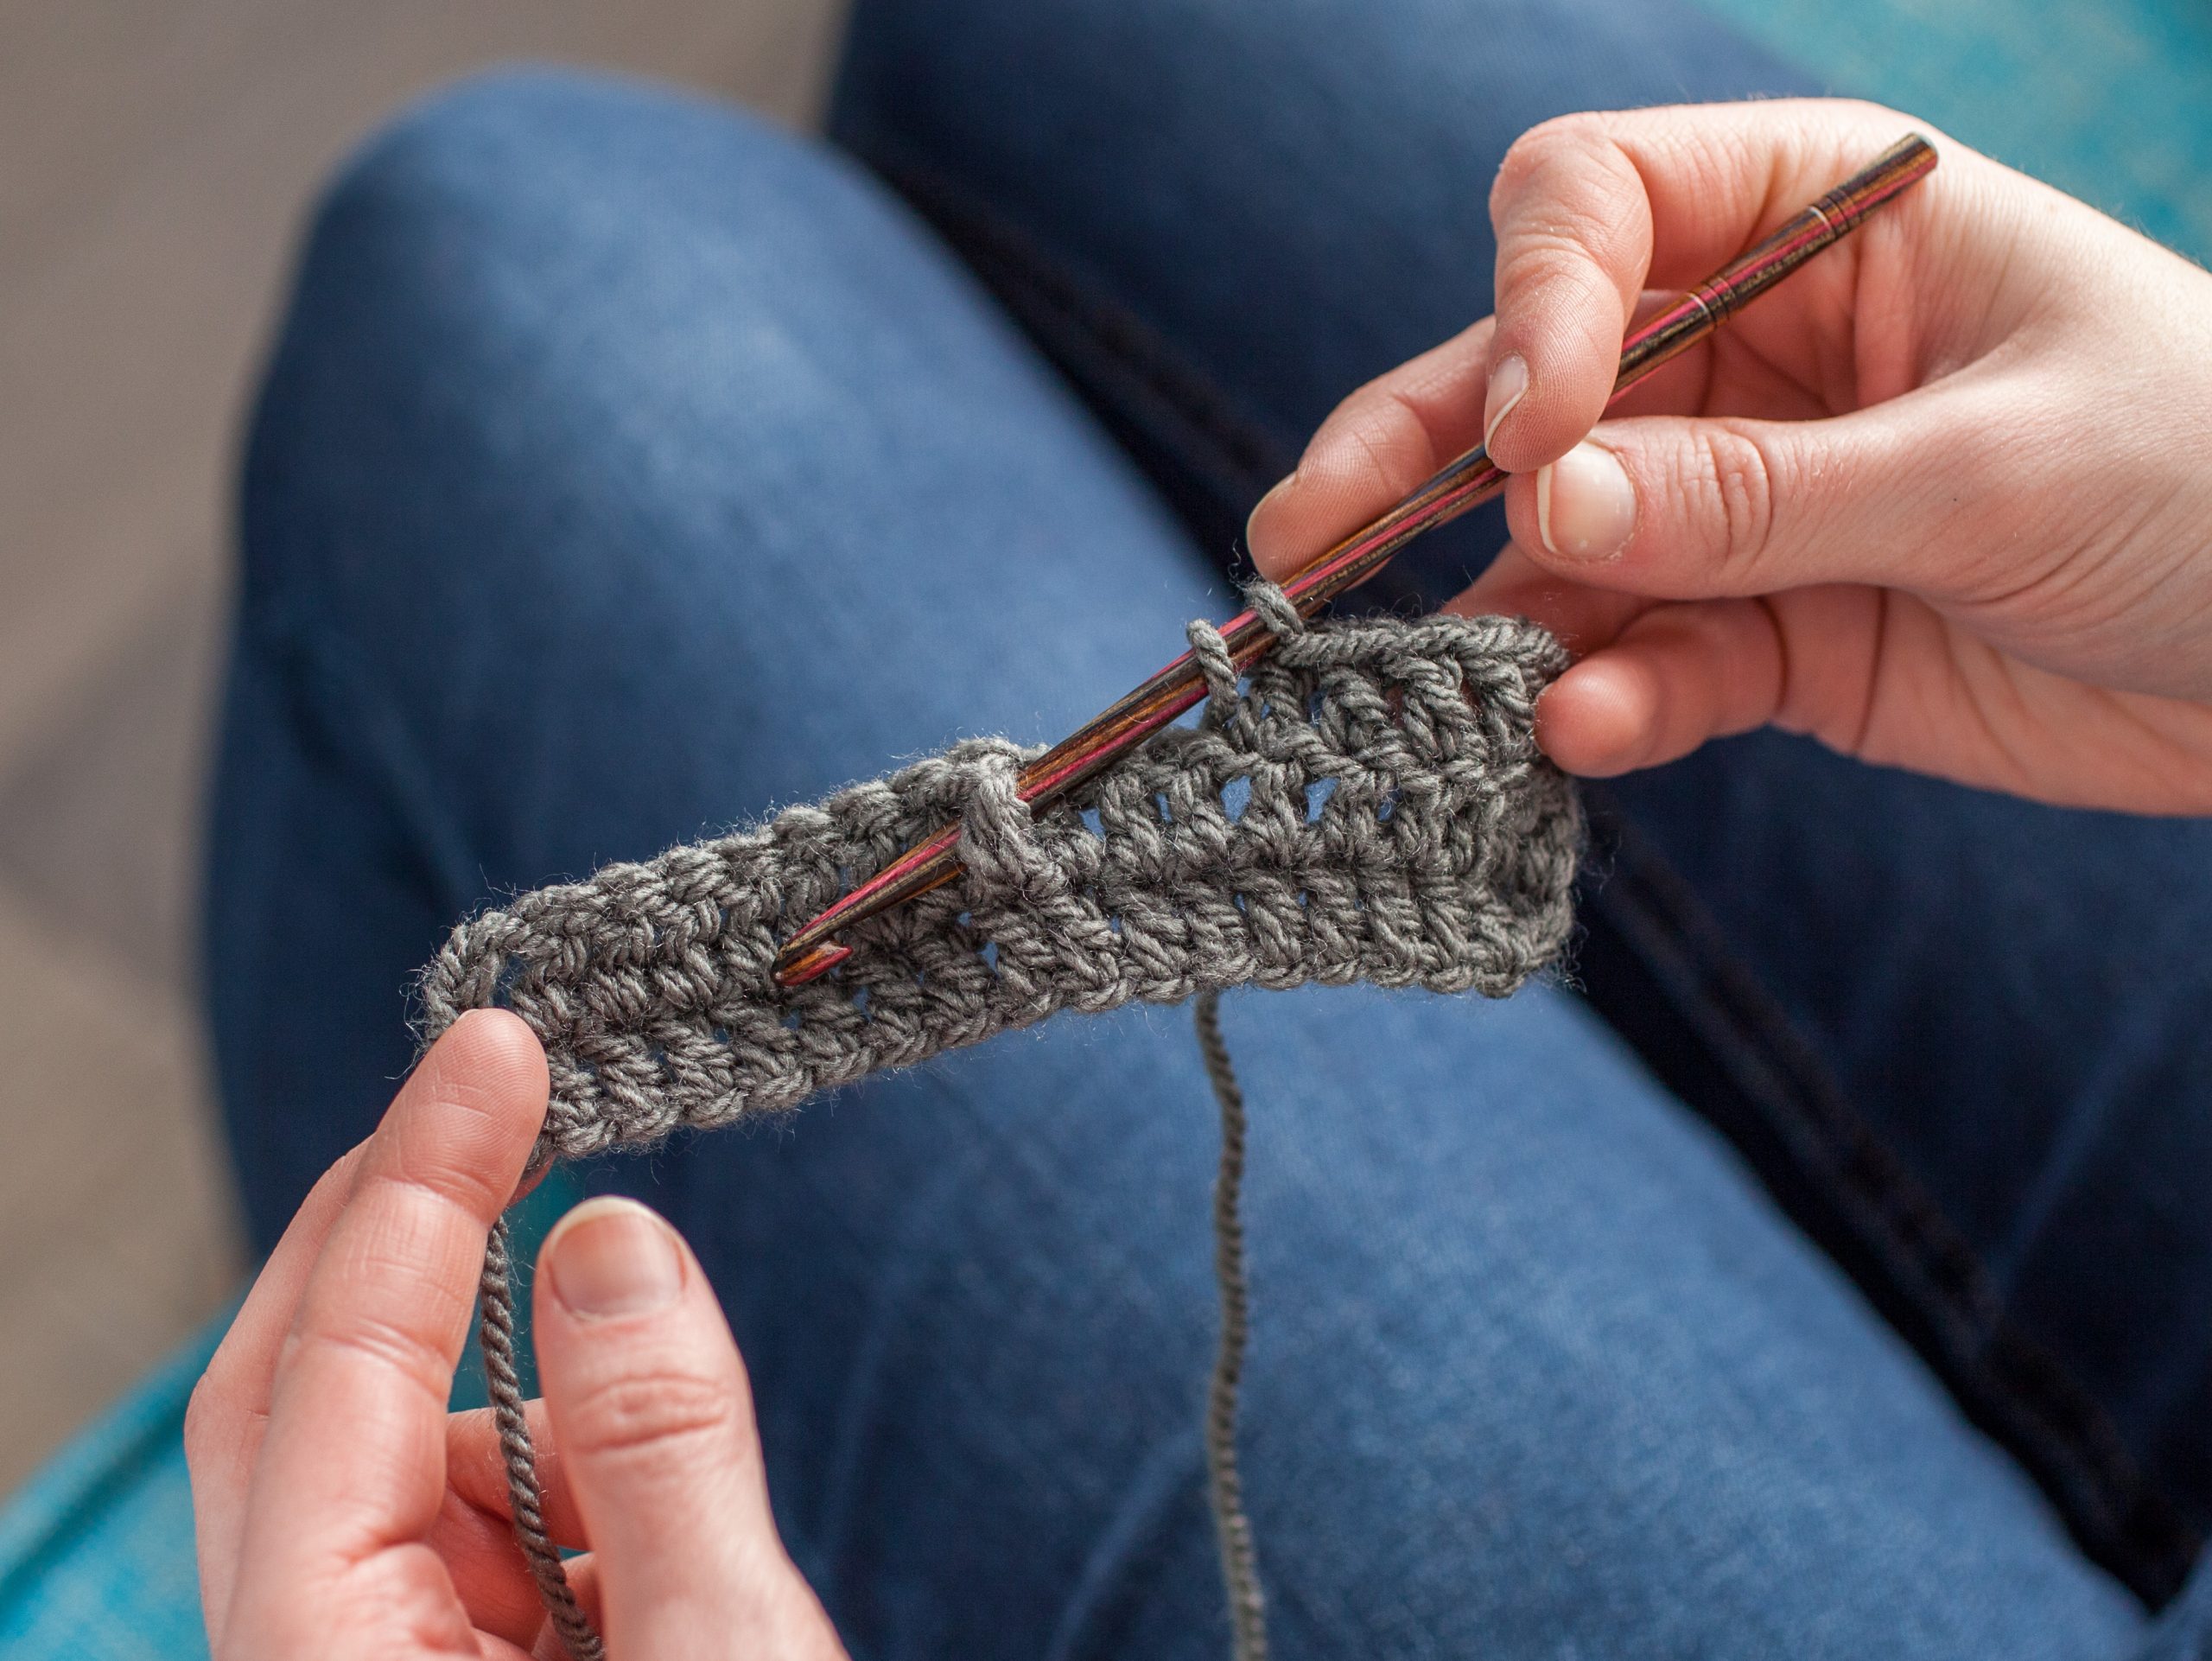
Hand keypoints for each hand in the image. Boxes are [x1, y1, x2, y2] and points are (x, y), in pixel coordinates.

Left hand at [186, 1010, 843, 1659]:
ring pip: (414, 1461)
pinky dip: (576, 1489)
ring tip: (697, 1523)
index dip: (420, 1180)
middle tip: (502, 1091)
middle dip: (406, 1234)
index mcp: (324, 1655)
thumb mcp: (715, 1647)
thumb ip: (658, 1447)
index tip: (498, 1044)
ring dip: (545, 1416)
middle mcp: (313, 1656)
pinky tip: (683, 1560)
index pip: (338, 1361)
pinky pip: (482, 1533)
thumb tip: (609, 1236)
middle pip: (301, 1390)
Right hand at [1246, 98, 2211, 812]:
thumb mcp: (1994, 465)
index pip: (1600, 211)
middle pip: (1529, 384)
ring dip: (1489, 616)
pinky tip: (1588, 730)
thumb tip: (1541, 509)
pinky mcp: (1766, 636)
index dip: (1536, 307)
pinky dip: (1606, 701)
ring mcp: (1750, 502)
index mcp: (1826, 224)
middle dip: (1416, 458)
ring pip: (1562, 547)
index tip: (1534, 430)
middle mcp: (1758, 353)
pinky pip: (1644, 662)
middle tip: (1301, 542)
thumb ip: (1760, 493)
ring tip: (1424, 685)